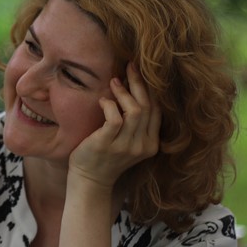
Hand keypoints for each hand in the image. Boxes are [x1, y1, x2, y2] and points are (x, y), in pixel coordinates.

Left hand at [68, 63, 160, 189]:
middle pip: (148, 107)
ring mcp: (126, 147)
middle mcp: (142, 146)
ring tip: (114, 82)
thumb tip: (133, 87)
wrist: (89, 180)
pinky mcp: (107, 144)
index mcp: (151, 144)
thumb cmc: (105, 156)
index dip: (150, 89)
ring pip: (135, 111)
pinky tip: (103, 101)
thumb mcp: (128, 141)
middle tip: (129, 66)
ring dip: (124, 93)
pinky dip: (110, 105)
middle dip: (139, 83)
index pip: (157, 110)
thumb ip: (135, 122)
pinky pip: (115, 118)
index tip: (140, 72)